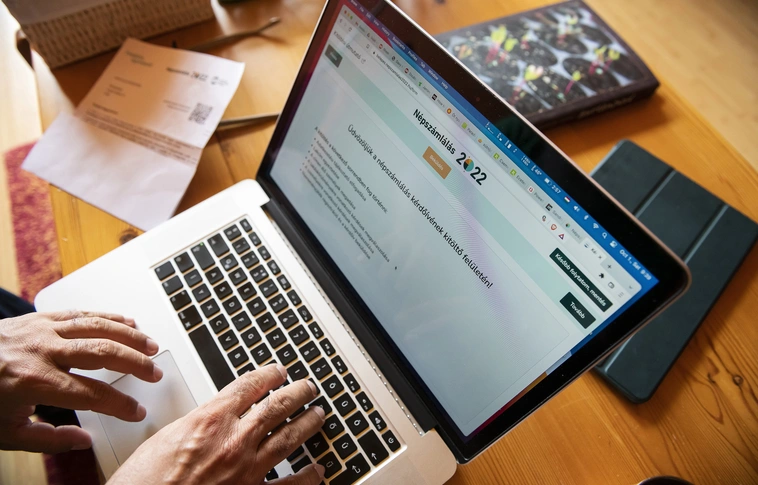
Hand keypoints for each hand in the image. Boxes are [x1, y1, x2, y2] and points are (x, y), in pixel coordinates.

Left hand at [0, 310, 161, 452]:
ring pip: (97, 327)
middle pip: (102, 354)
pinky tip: (127, 321)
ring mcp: (42, 330)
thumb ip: (49, 438)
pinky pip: (81, 312)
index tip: (137, 411)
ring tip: (151, 345)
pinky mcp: (39, 317)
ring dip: (129, 336)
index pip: (92, 394)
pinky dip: (108, 316)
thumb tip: (84, 440)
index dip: (120, 404)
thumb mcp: (7, 432)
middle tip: (155, 373)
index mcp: (35, 383)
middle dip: (135, 364)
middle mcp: (43, 351)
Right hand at [108, 364, 325, 484]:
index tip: (278, 371)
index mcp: (210, 419)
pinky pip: (288, 484)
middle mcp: (233, 440)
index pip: (249, 386)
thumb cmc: (144, 481)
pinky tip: (318, 470)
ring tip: (319, 414)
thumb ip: (196, 423)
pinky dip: (307, 477)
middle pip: (276, 406)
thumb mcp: (166, 437)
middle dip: (297, 393)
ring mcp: (246, 469)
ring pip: (289, 438)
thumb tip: (211, 418)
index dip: (268, 375)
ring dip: (307, 424)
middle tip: (308, 387)